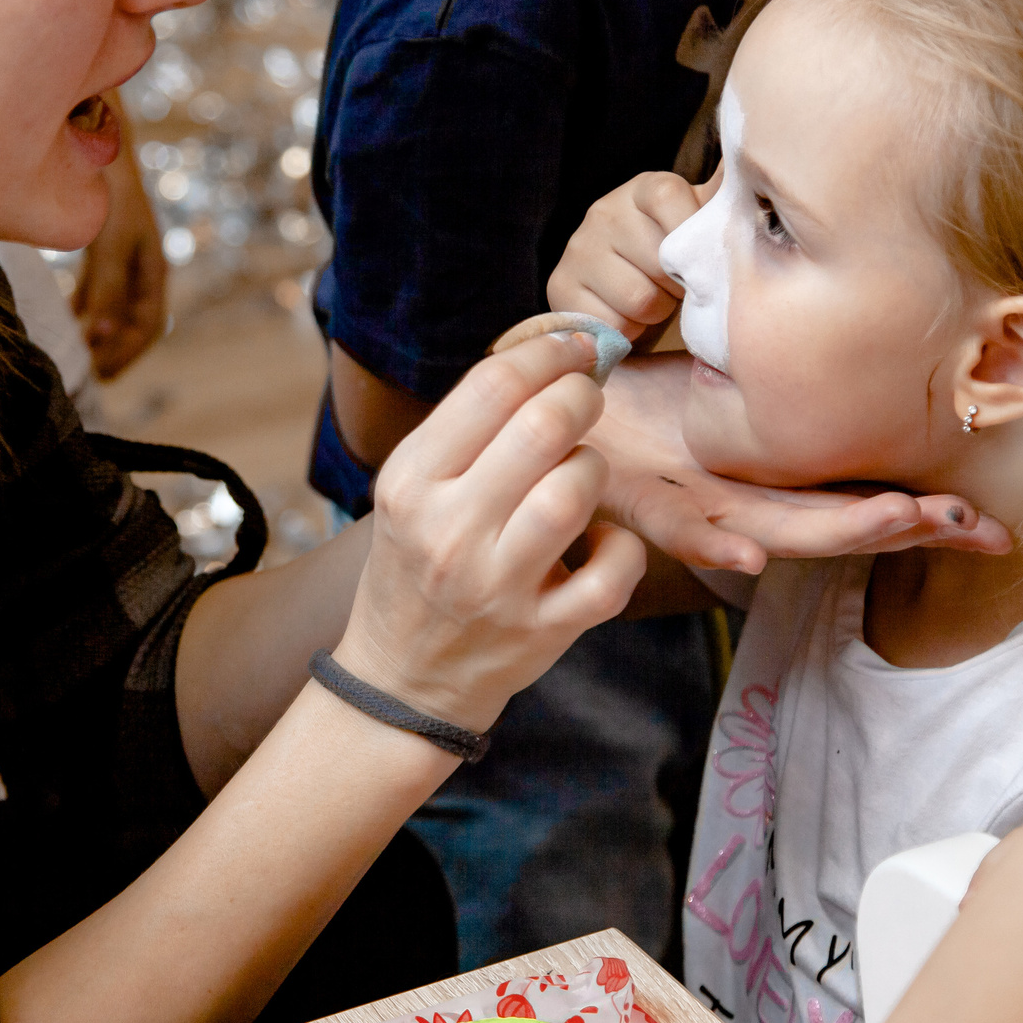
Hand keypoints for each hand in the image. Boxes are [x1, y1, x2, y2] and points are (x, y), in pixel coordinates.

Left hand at [74, 105, 166, 378]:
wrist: (97, 134)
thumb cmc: (110, 190)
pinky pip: (97, 285)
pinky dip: (83, 305)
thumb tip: (98, 336)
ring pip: (113, 304)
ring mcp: (123, 252)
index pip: (146, 326)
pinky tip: (66, 315)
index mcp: (152, 267)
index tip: (100, 375)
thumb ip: (104, 289)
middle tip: (85, 373)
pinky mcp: (103, 241)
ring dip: (97, 330)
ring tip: (75, 352)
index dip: (126, 354)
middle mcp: (141, 263)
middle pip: (131, 320)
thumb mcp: (110, 243)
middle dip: (112, 349)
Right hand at [335, 333, 646, 731]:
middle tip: (589, 397)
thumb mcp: (413, 491)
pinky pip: (614, 569)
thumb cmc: (416, 565)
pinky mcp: (542, 632)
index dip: (548, 352)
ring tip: (582, 472)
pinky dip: (621, 547)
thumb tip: (546, 355)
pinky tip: (600, 541)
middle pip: (542, 427)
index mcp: (411, 483)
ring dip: (595, 467)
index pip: (491, 387)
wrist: (401, 678)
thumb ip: (467, 431)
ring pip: (577, 490)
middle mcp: (449, 531)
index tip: (577, 344)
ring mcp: (497, 586)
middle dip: (582, 397)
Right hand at [546, 169, 714, 334]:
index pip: (671, 198)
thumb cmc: (676, 257)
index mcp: (644, 189)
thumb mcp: (704, 222)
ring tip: (654, 302)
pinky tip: (627, 317)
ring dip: (655, 312)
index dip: (692, 236)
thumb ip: (727, 196)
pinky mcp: (559, 286)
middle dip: (679, 285)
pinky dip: (627, 331)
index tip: (699, 255)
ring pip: (639, 298)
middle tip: (677, 286)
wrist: (624, 294)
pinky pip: (611, 323)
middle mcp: (603, 211)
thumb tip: (756, 159)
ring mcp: (577, 248)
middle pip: (660, 259)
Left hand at [592, 353, 1011, 572]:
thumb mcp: (719, 376)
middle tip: (978, 528)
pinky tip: (750, 556)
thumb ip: (777, 371)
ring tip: (900, 521)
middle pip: (840, 523)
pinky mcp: (637, 505)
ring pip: (778, 530)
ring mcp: (695, 509)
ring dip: (838, 531)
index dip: (924, 510)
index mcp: (767, 477)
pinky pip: (681, 529)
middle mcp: (742, 503)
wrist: (547, 410)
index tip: (992, 521)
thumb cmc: (629, 398)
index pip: (859, 497)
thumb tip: (852, 316)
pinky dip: (716, 544)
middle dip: (911, 526)